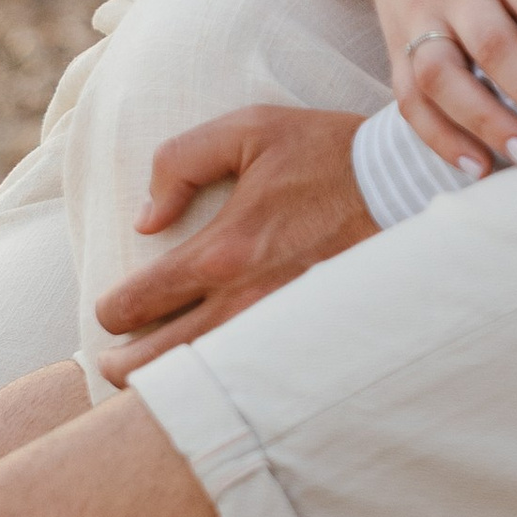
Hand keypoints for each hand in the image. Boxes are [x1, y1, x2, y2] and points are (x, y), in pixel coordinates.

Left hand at [92, 104, 376, 379]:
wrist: (406, 185)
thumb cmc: (327, 152)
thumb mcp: (249, 128)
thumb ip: (180, 162)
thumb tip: (147, 221)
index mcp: (222, 250)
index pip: (135, 303)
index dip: (110, 310)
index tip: (112, 308)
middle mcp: (244, 302)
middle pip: (155, 365)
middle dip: (121, 366)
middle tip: (113, 361)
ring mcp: (277, 331)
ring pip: (200, 385)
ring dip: (165, 386)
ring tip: (153, 379)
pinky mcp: (308, 344)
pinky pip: (250, 384)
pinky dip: (222, 388)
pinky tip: (214, 379)